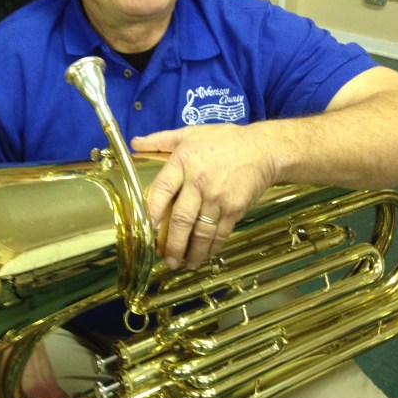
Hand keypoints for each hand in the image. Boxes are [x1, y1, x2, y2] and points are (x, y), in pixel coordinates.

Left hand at [132, 123, 275, 268]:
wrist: (263, 148)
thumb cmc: (224, 140)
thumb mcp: (190, 133)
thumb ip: (160, 140)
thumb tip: (135, 143)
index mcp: (183, 162)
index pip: (162, 189)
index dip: (152, 211)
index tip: (145, 230)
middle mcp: (199, 182)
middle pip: (181, 219)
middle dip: (172, 244)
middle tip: (166, 259)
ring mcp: (218, 197)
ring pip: (201, 231)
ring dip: (192, 252)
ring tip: (183, 264)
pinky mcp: (235, 208)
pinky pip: (220, 232)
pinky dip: (212, 247)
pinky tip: (205, 255)